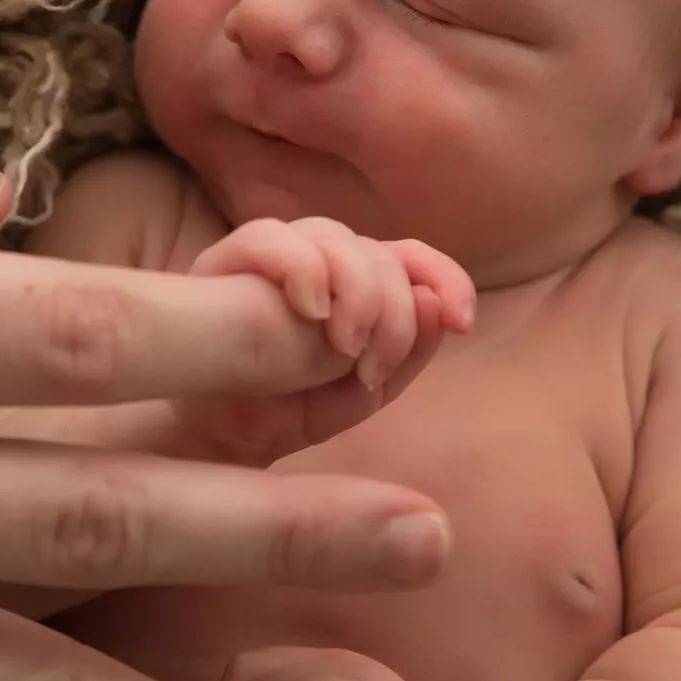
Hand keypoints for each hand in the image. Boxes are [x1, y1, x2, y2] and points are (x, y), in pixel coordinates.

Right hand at [179, 218, 474, 462]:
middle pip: (374, 248)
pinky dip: (300, 266)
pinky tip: (311, 309)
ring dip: (354, 289)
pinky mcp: (221, 261)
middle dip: (392, 307)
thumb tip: (435, 305)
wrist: (219, 443)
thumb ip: (406, 349)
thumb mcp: (366, 389)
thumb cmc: (290, 409)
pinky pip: (269, 237)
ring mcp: (268, 257)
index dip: (444, 277)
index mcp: (352, 283)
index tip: (461, 323)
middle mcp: (314, 260)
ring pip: (332, 236)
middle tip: (373, 365)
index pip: (408, 256)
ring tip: (344, 347)